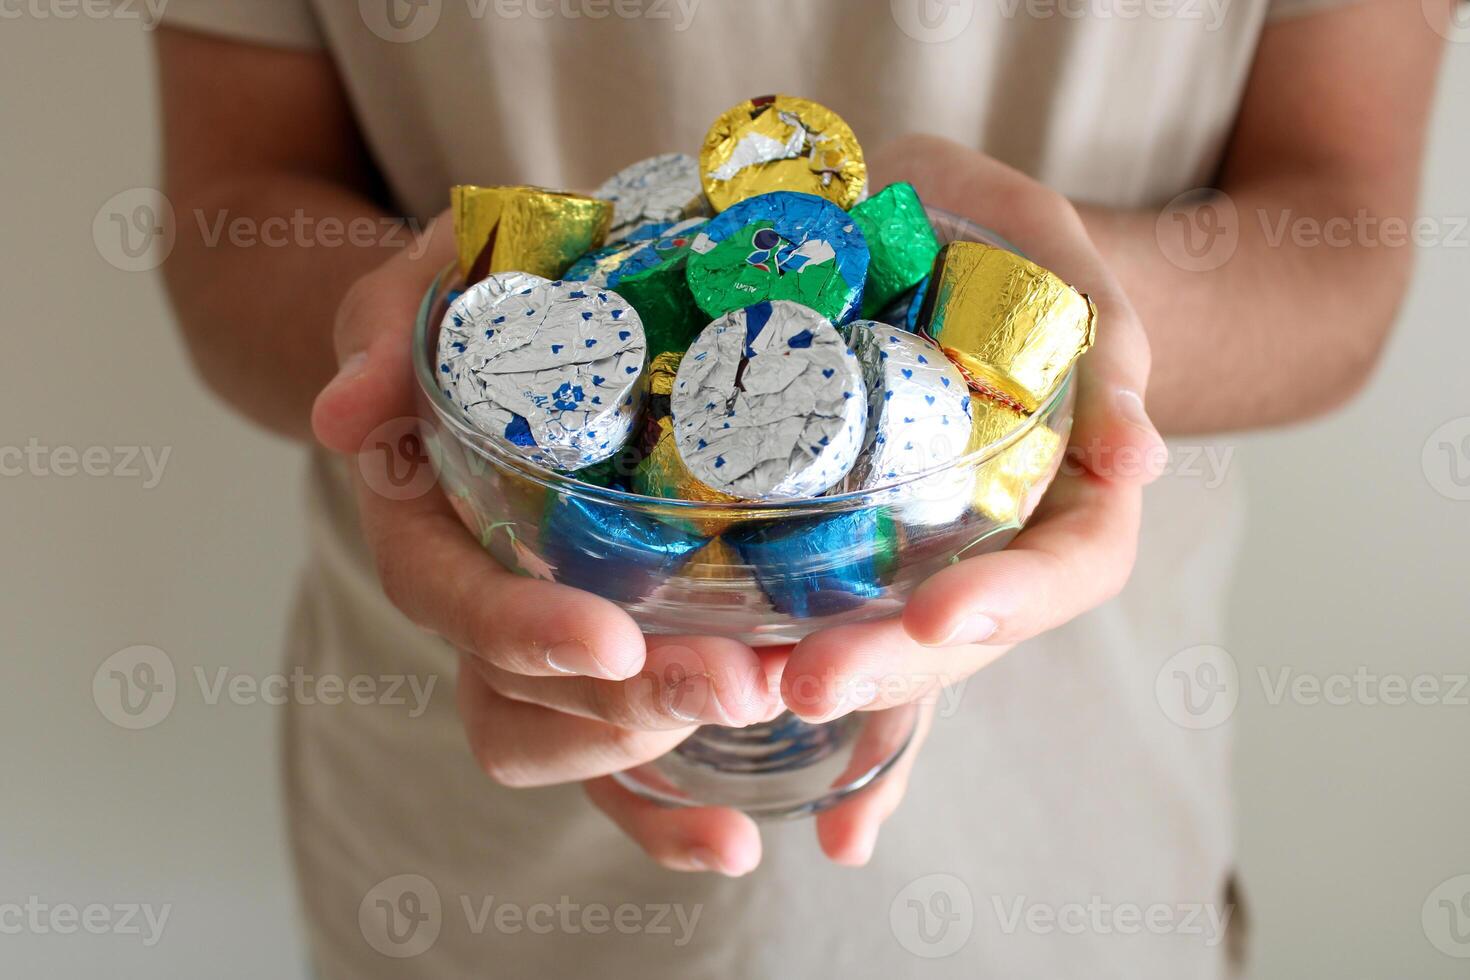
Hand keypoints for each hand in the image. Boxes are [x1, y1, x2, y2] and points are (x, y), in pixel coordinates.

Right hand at [310, 214, 790, 874]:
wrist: (515, 332)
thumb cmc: (473, 301)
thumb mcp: (429, 286)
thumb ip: (385, 330)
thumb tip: (343, 410)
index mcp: (424, 522)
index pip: (451, 598)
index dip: (523, 628)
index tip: (610, 637)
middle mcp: (478, 601)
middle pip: (521, 697)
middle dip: (623, 706)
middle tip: (734, 685)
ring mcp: (542, 642)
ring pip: (568, 746)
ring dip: (655, 756)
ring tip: (759, 719)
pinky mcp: (608, 658)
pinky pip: (623, 757)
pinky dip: (669, 814)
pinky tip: (734, 841)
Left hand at [776, 135, 1167, 838]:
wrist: (918, 234)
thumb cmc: (989, 229)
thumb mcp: (1044, 238)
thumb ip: (1104, 326)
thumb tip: (1139, 458)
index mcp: (1074, 476)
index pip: (1071, 561)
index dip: (1013, 596)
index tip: (941, 617)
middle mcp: (1011, 540)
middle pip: (974, 630)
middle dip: (896, 665)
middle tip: (807, 681)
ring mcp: (941, 563)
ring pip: (913, 656)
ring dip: (855, 703)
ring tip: (771, 716)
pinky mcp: (871, 566)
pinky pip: (862, 649)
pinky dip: (859, 744)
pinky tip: (839, 828)